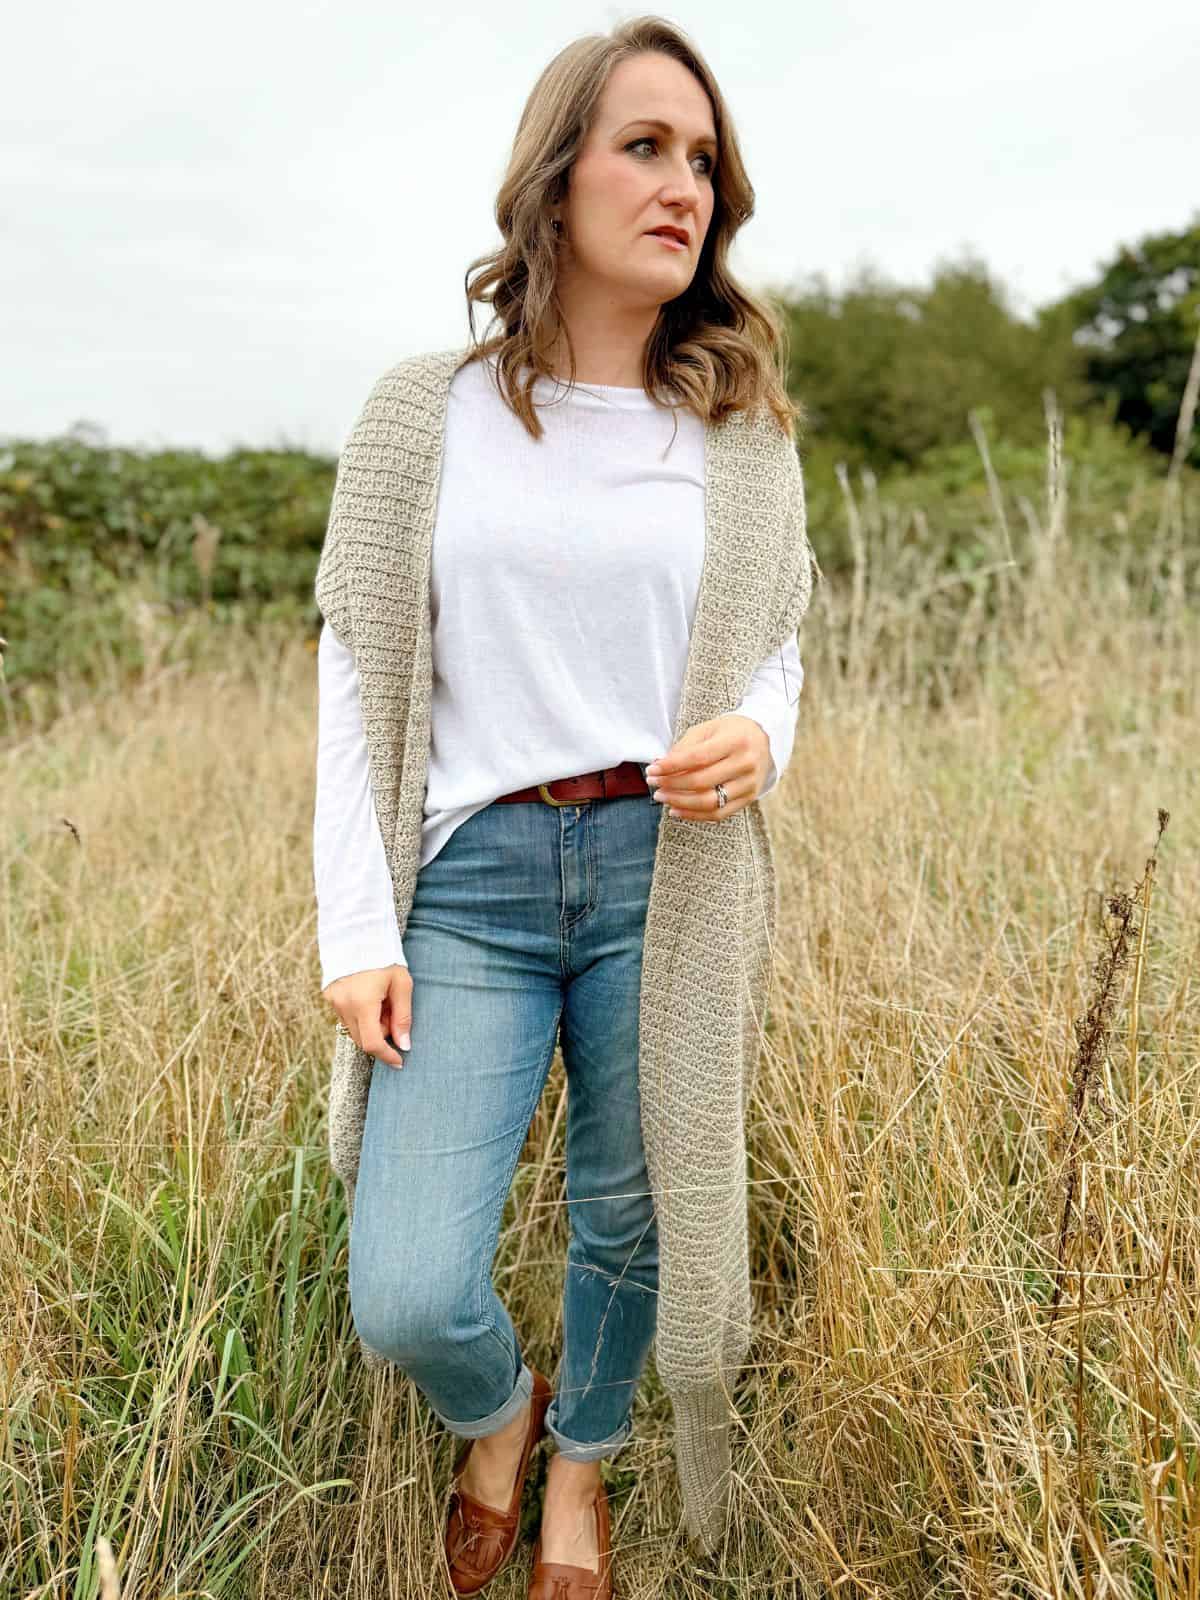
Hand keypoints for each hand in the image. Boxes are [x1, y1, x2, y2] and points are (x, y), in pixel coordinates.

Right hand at [322, 964, 411, 1067]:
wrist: (359, 933)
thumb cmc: (385, 958)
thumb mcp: (402, 985)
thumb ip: (403, 1017)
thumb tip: (404, 1045)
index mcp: (362, 1003)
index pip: (373, 1043)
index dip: (387, 1056)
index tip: (399, 1062)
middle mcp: (344, 1006)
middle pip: (363, 1039)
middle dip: (381, 1035)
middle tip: (392, 1013)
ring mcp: (334, 1002)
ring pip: (354, 1030)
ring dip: (371, 1025)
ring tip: (382, 1001)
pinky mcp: (329, 996)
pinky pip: (346, 1017)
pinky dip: (360, 1016)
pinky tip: (369, 997)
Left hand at [645, 715, 770, 822]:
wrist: (763, 739)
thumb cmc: (729, 732)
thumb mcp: (707, 730)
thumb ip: (684, 748)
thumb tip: (659, 767)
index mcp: (736, 741)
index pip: (698, 758)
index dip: (672, 766)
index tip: (652, 769)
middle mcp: (746, 764)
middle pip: (702, 782)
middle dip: (672, 785)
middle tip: (653, 783)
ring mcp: (749, 784)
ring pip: (710, 802)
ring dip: (680, 802)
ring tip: (661, 797)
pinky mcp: (749, 798)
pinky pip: (718, 813)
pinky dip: (694, 815)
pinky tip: (676, 810)